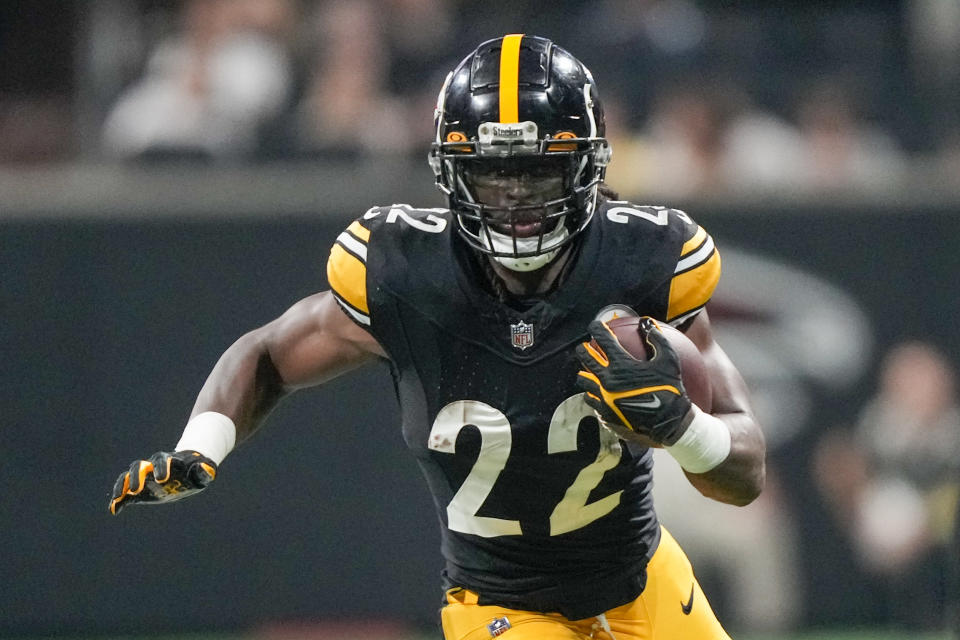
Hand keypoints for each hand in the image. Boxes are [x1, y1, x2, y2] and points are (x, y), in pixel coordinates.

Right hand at [109, 450, 216, 514]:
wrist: (186, 472)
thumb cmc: (196, 471)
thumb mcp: (204, 472)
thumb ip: (205, 471)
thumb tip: (205, 468)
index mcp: (169, 460)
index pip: (161, 459)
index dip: (160, 467)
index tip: (162, 479)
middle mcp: (152, 466)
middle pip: (140, 465)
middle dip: (137, 476)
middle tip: (136, 489)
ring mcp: (144, 476)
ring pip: (128, 475)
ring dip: (122, 485)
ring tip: (118, 498)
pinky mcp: (138, 489)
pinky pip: (124, 491)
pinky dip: (118, 499)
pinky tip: (114, 510)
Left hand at [576, 317, 692, 444]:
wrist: (669, 423)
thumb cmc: (671, 390)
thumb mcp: (669, 361)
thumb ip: (657, 339)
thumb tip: (647, 322)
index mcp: (622, 365)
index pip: (603, 340)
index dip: (596, 329)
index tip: (595, 325)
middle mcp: (608, 380)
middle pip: (586, 359)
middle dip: (583, 349)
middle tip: (584, 347)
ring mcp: (604, 398)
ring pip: (584, 381)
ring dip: (585, 373)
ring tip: (587, 371)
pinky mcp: (604, 413)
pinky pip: (591, 400)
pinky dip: (592, 393)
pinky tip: (596, 392)